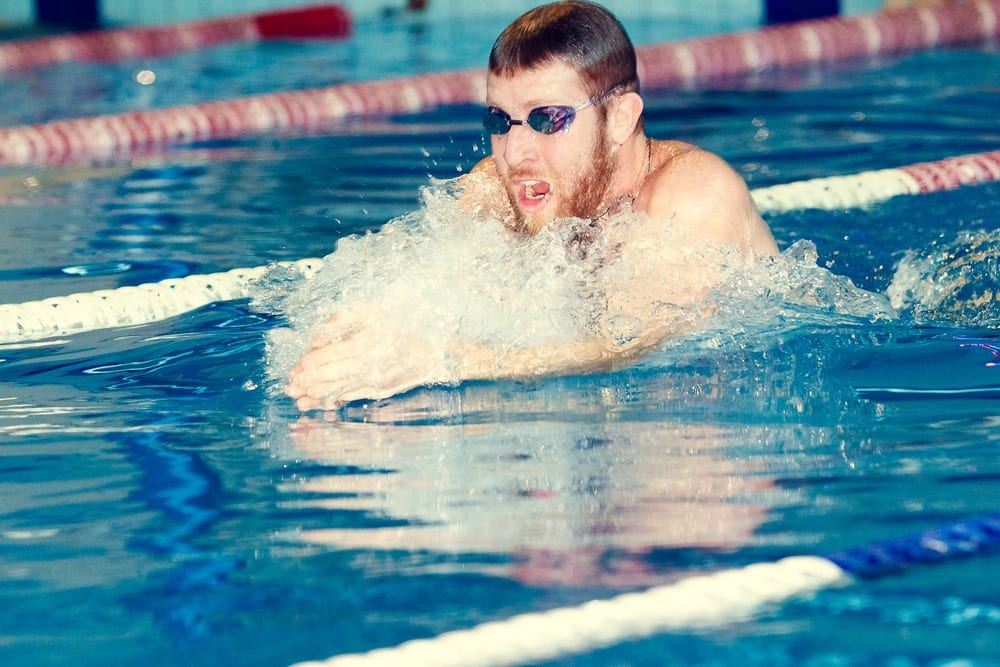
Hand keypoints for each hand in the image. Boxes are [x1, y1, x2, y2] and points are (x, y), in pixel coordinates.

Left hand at [286, 310, 444, 410]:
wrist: (437, 350)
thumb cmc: (404, 325)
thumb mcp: (370, 313)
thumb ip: (340, 323)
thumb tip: (316, 339)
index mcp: (364, 344)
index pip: (327, 357)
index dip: (308, 364)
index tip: (295, 368)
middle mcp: (367, 366)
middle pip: (329, 376)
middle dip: (307, 382)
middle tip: (290, 387)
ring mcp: (373, 382)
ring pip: (337, 390)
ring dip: (316, 395)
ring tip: (299, 400)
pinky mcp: (379, 391)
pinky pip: (351, 397)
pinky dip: (334, 401)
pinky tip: (321, 403)